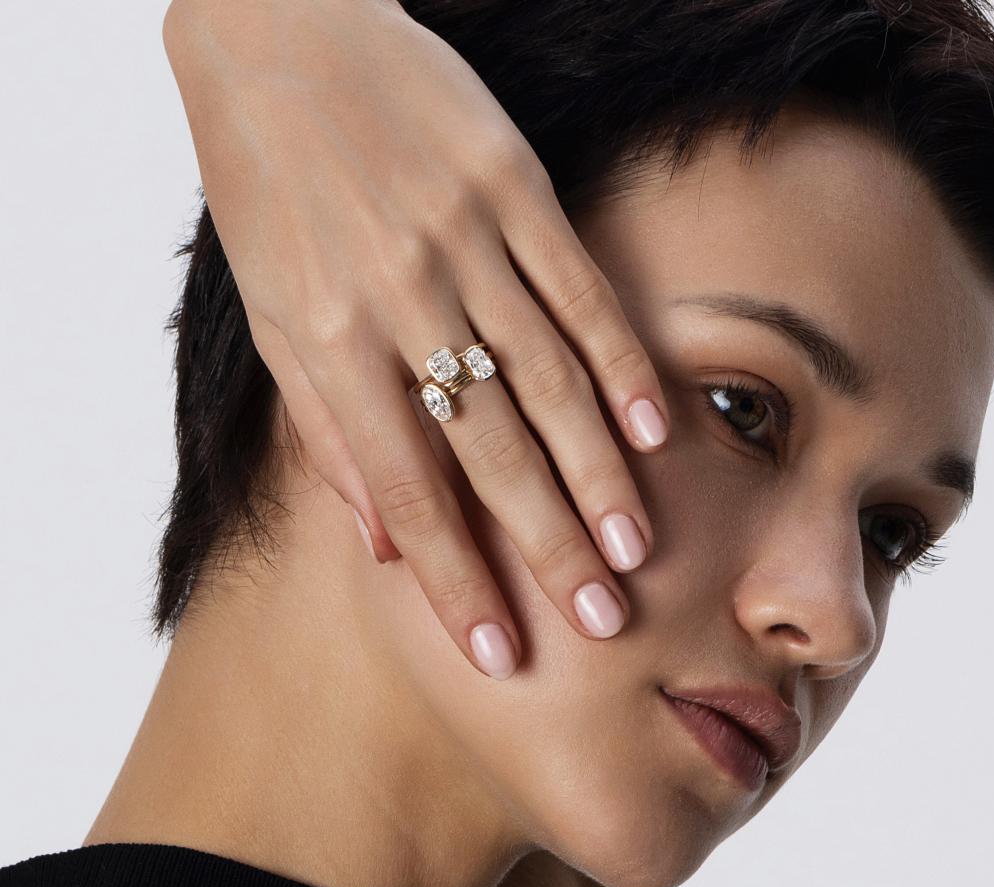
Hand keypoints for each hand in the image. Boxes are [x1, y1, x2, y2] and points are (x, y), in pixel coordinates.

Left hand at [161, 0, 669, 679]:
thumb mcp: (273, 320)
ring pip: (545, 379)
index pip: (403, 489)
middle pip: (487, 449)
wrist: (279, 34)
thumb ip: (329, 435)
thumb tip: (377, 550)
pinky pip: (576, 288)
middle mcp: (399, 301)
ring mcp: (462, 241)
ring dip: (594, 472)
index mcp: (329, 344)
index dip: (452, 577)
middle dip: (544, 546)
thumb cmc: (271, 197)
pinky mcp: (512, 186)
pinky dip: (618, 363)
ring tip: (634, 550)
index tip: (498, 650)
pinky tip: (654, 432)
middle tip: (599, 622)